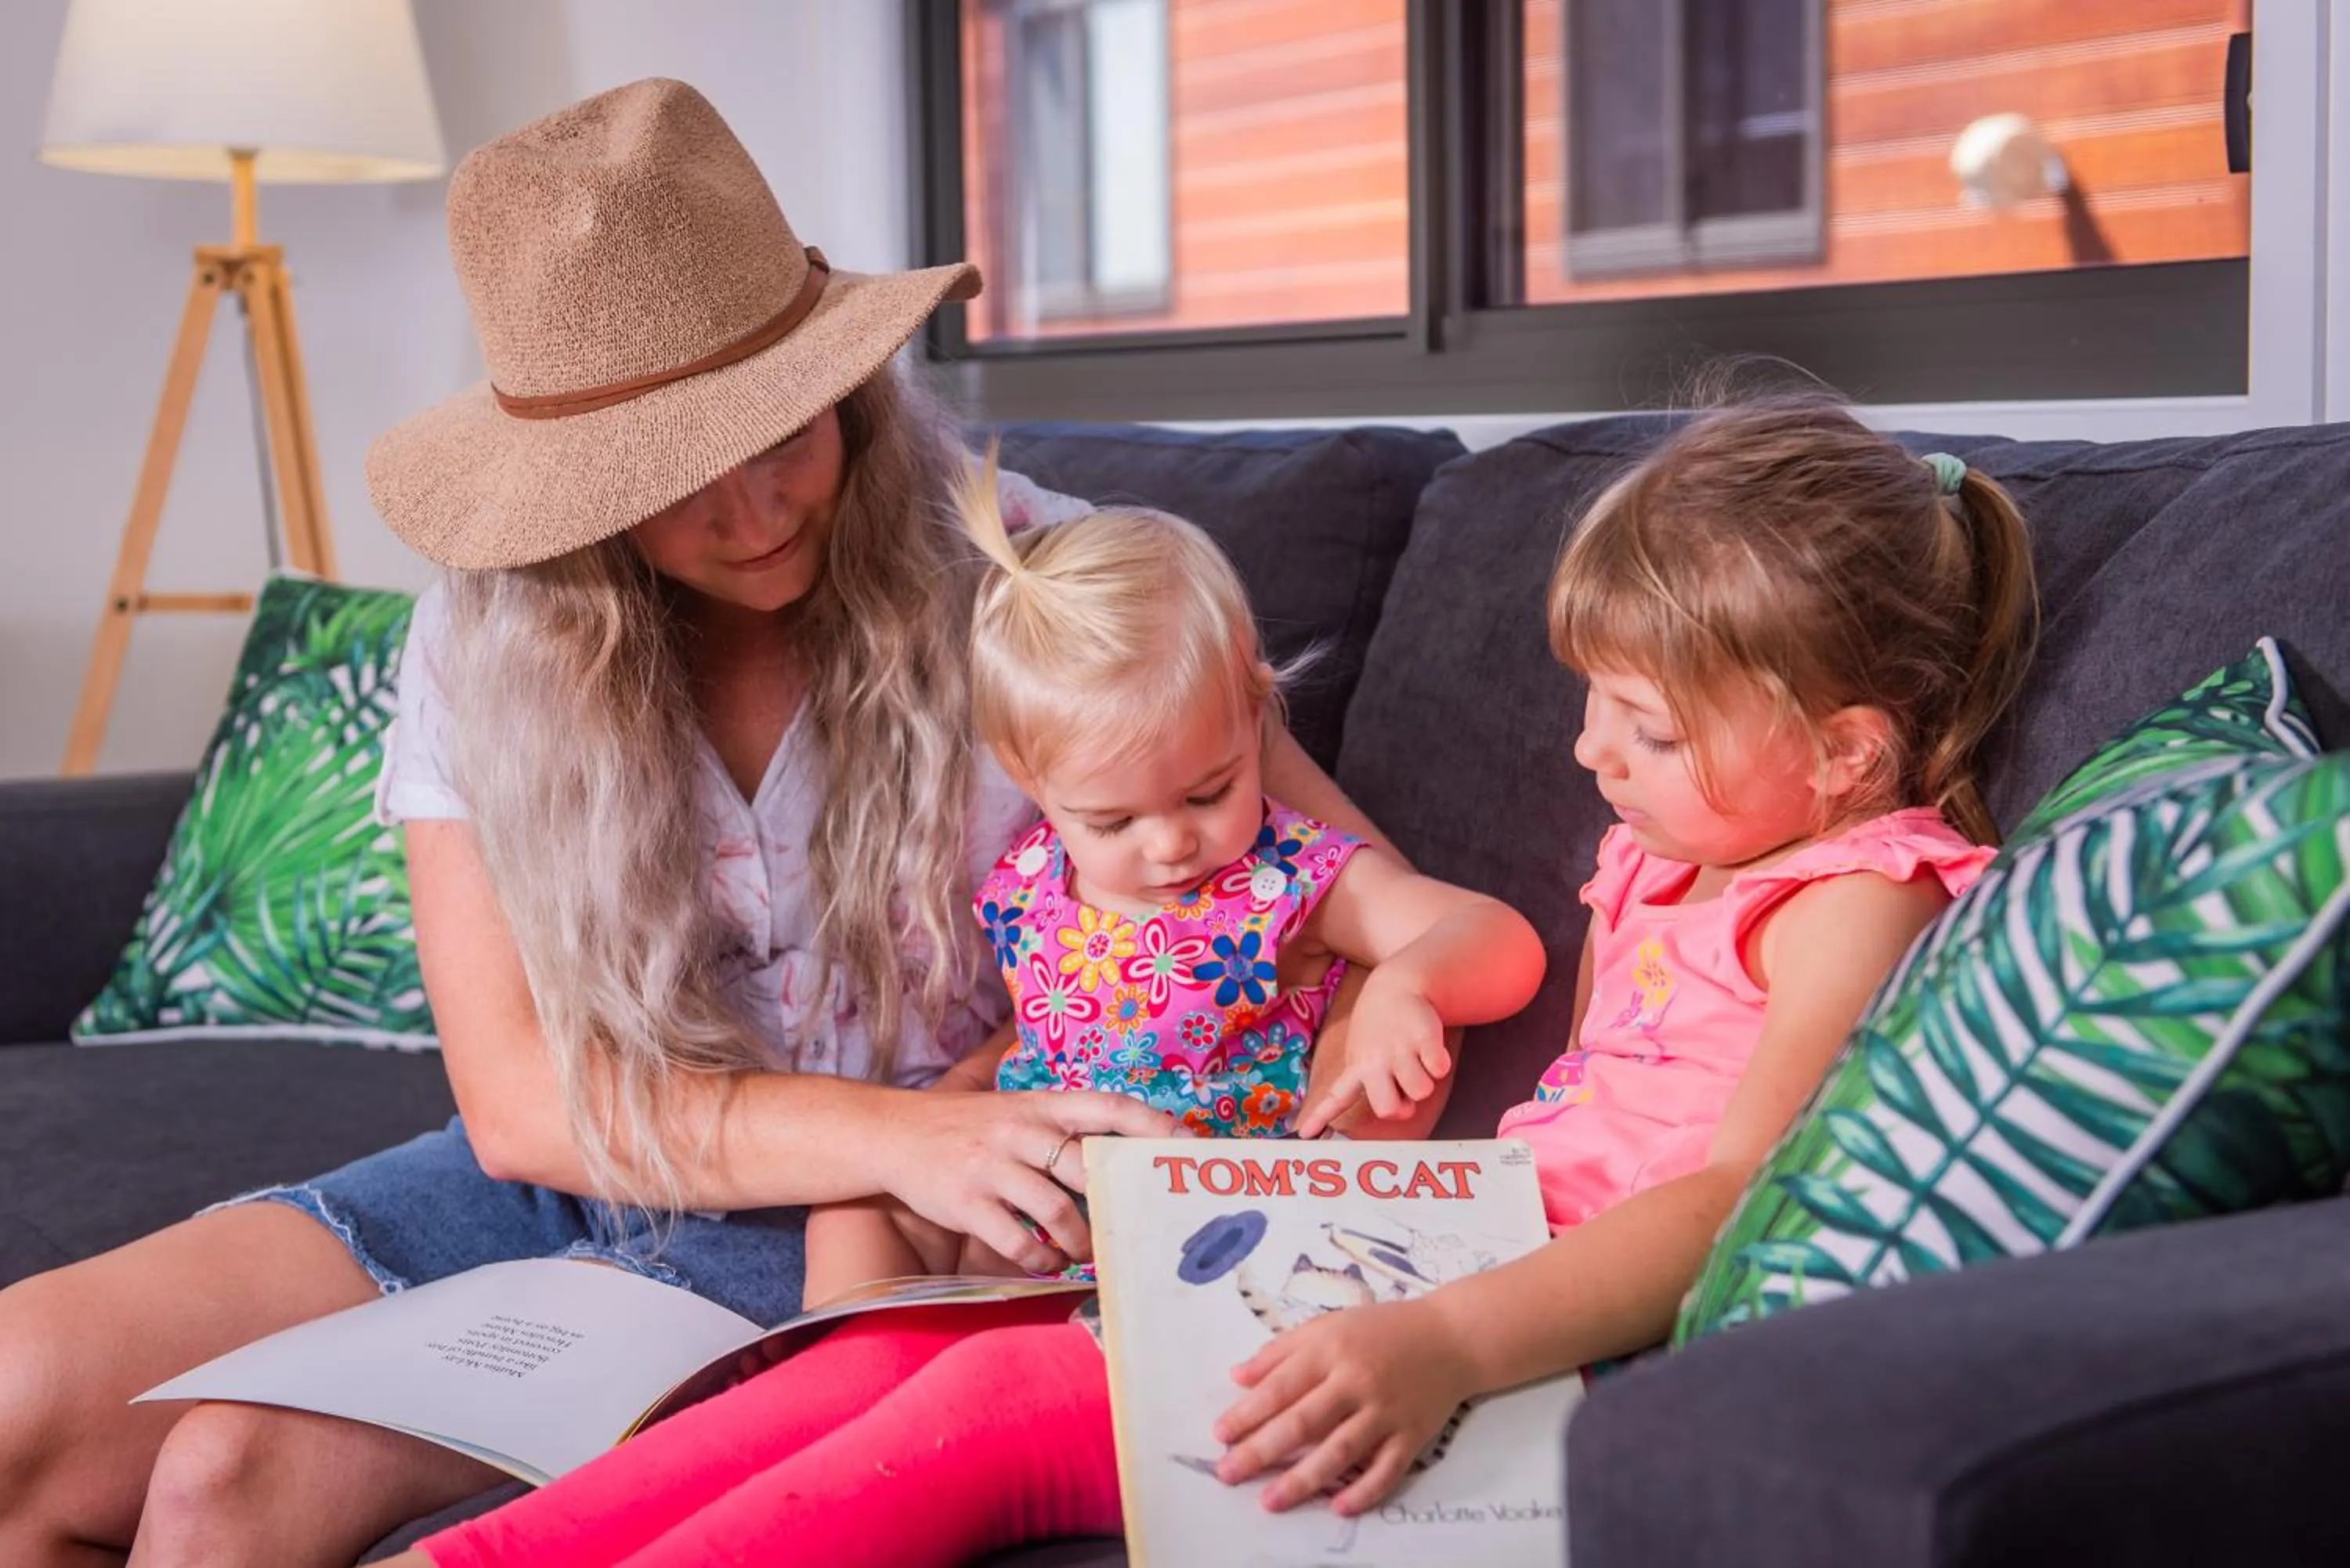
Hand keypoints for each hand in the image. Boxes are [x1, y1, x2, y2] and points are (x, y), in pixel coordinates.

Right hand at [885, 1089, 1177, 1272]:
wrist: (895, 1134)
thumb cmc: (972, 1126)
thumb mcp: (1018, 1109)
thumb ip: (1064, 1127)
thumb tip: (1124, 1153)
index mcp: (1041, 1104)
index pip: (1108, 1107)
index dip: (1151, 1125)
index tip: (1186, 1145)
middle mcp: (1020, 1131)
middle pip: (1087, 1167)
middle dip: (1117, 1202)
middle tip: (1136, 1226)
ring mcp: (992, 1167)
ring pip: (1058, 1211)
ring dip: (1081, 1240)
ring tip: (1087, 1251)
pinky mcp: (967, 1203)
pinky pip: (1018, 1241)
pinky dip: (1040, 1258)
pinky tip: (1045, 1261)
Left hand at [1213, 1297, 1475, 1514]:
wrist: (1452, 1337)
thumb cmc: (1382, 1330)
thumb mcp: (1329, 1325)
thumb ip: (1282, 1350)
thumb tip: (1237, 1376)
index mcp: (1331, 1350)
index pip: (1281, 1386)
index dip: (1248, 1412)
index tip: (1219, 1434)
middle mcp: (1356, 1381)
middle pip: (1303, 1422)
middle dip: (1262, 1450)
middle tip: (1229, 1474)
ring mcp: (1386, 1410)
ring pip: (1340, 1451)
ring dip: (1303, 1479)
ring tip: (1270, 1501)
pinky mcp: (1413, 1435)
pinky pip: (1386, 1469)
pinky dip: (1364, 1491)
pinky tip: (1337, 1507)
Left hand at [1297, 972, 1449, 1137]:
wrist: (1397, 984)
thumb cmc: (1381, 1027)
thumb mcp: (1364, 1051)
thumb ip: (1374, 1082)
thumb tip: (1400, 1112)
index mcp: (1356, 1067)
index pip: (1336, 1098)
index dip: (1321, 1118)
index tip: (1304, 1135)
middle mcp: (1374, 1061)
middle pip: (1390, 1110)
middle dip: (1404, 1106)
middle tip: (1405, 1087)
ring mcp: (1398, 1049)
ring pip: (1421, 1092)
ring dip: (1425, 1079)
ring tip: (1415, 1057)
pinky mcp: (1423, 1038)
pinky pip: (1439, 1070)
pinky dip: (1440, 1063)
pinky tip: (1428, 1045)